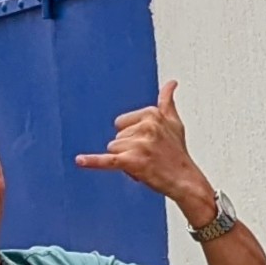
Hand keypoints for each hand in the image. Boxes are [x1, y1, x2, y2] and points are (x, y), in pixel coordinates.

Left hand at [75, 80, 216, 225]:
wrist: (186, 181)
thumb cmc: (177, 153)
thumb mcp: (174, 122)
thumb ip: (167, 101)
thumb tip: (171, 83)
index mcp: (152, 114)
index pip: (121, 124)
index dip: (132, 137)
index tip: (151, 144)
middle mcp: (146, 127)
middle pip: (117, 137)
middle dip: (129, 150)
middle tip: (150, 157)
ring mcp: (139, 145)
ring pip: (113, 150)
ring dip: (126, 161)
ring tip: (146, 165)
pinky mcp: (132, 162)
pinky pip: (107, 160)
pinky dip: (92, 162)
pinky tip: (80, 160)